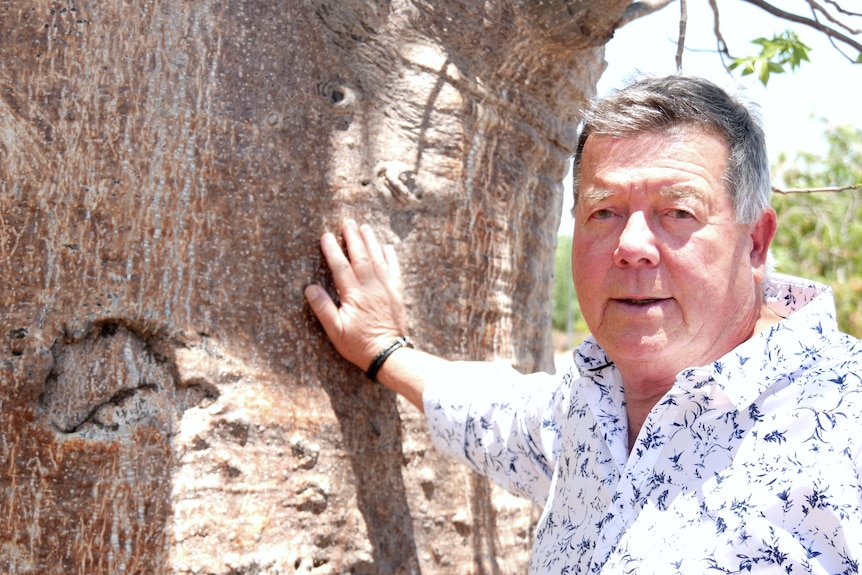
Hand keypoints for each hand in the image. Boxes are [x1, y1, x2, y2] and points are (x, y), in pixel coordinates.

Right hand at [305, 219, 408, 371]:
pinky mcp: (396, 294)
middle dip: (353, 237)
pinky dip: (390, 256)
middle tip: (347, 221)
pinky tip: (387, 247)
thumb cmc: (359, 345)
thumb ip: (323, 308)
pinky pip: (394, 270)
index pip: (340, 267)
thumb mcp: (336, 331)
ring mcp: (386, 288)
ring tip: (364, 227)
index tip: (325, 235)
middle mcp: (371, 287)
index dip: (332, 250)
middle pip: (360, 256)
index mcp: (354, 294)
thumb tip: (310, 288)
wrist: (389, 354)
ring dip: (370, 241)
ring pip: (377, 258)